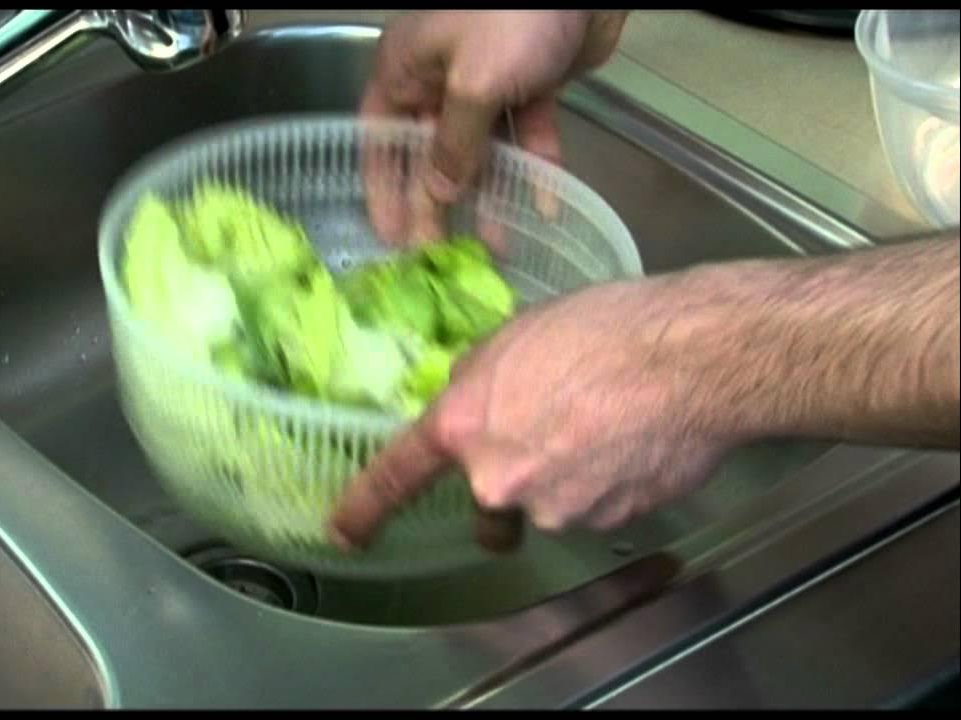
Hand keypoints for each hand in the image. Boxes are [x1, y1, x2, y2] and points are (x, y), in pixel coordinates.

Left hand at [330, 273, 734, 549]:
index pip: (397, 476)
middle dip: (507, 484)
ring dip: (565, 478)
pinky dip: (607, 484)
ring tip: (609, 424)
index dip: (365, 507)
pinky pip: (594, 507)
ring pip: (546, 505)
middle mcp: (499, 481)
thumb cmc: (603, 329)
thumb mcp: (518, 334)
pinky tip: (634, 442)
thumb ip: (482, 376)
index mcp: (465, 426)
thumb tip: (477, 394)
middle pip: (488, 503)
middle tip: (548, 440)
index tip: (343, 532)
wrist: (693, 360)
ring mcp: (556, 510)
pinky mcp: (609, 523)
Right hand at [360, 10, 627, 244]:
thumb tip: (437, 196)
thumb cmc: (512, 17)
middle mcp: (439, 77)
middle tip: (440, 256)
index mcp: (406, 69)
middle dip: (437, 203)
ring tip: (495, 247)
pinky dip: (536, 167)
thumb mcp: (474, 85)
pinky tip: (547, 207)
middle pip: (431, 152)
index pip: (381, 138)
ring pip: (481, 149)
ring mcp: (486, 80)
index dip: (384, 188)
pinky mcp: (530, 82)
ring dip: (490, 195)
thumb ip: (454, 145)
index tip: (391, 235)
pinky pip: (527, 134)